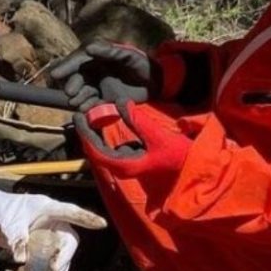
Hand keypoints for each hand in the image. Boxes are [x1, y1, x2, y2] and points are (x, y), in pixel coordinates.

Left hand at [0, 181, 106, 270]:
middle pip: (67, 240)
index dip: (85, 218)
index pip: (70, 212)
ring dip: (61, 270)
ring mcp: (43, 236)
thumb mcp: (6, 222)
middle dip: (65, 256)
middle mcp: (49, 222)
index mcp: (46, 208)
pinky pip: (50, 262)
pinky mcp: (35, 248)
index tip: (101, 224)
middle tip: (54, 269)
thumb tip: (22, 259)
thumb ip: (16, 239)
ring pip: (60, 254)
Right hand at [50, 41, 158, 111]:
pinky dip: (87, 107)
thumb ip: (109, 51)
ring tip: (77, 103)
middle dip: (72, 85)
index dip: (66, 66)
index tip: (56, 74)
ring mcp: (99, 86)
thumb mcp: (128, 56)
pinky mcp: (104, 100)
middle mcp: (95, 71)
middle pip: (77, 77)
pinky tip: (86, 109)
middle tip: (70, 92)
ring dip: (78, 97)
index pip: (78, 60)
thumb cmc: (144, 65)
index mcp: (99, 57)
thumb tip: (88, 48)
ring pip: (82, 92)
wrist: (158, 84)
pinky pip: (92, 103)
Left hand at [73, 100, 192, 179]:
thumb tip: (119, 103)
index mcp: (124, 166)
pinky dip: (107, 133)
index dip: (84, 133)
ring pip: (103, 147)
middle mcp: (122, 167)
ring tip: (91, 111)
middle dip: (88, 130)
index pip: (95, 150)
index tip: (78, 116)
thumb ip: (138, 121)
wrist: (192, 167)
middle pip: (95, 149)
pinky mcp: (132, 158)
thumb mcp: (158, 136)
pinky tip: (107, 117)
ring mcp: (126, 163)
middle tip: (81, 111)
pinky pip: (113, 145)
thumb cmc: (177, 155)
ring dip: (96, 131)